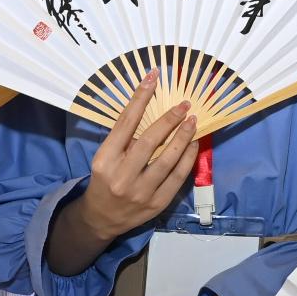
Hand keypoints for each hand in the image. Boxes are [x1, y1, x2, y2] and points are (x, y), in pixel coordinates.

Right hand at [83, 91, 197, 240]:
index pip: (126, 123)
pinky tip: (194, 144)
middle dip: (169, 119)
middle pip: (150, 141)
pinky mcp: (157, 204)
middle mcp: (122, 176)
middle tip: (184, 105)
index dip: (141, 98)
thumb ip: (125, 139)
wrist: (102, 217)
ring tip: (193, 121)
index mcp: (105, 159)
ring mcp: (141, 192)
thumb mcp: (105, 157)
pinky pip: (178, 178)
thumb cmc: (105, 179)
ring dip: (183, 137)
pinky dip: (188, 159)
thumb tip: (155, 113)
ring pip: (168, 160)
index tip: (154, 78)